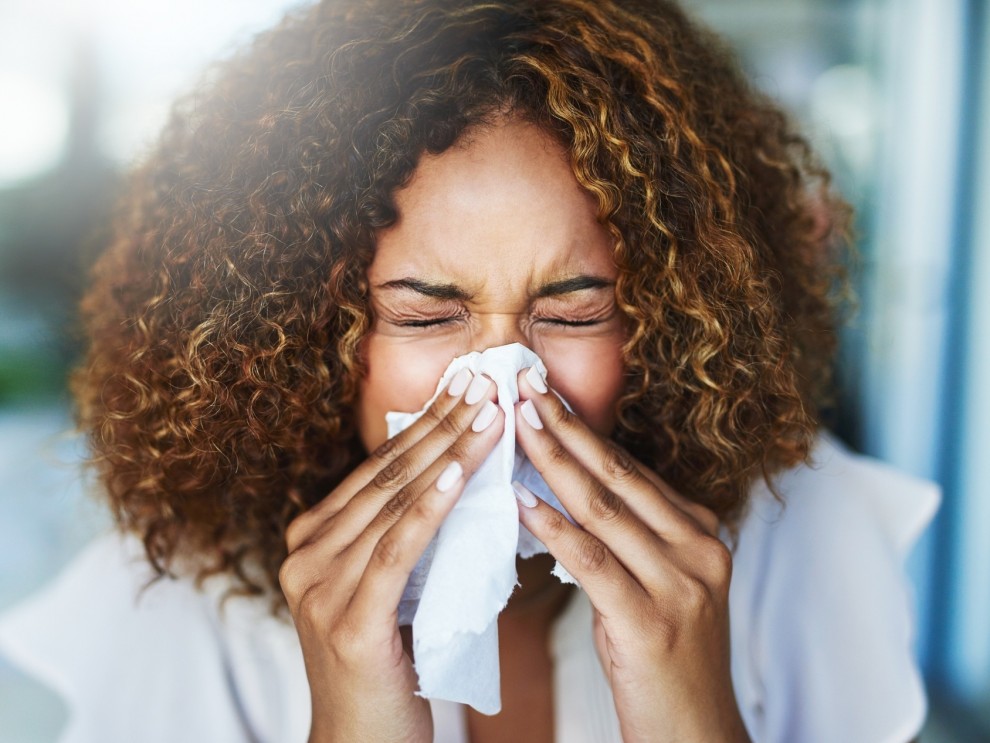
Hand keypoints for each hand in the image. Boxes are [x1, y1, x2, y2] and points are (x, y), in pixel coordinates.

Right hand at [279, 370, 503, 742]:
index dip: (425, 422)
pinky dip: (430, 508)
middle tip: (485, 382)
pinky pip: (396, 550)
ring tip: (489, 415)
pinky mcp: (348, 622)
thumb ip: (401, 534)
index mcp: (312, 540)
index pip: (378, 468)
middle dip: (442, 424)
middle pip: (386, 475)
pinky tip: (460, 474)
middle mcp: (305, 555)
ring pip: (394, 503)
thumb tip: (454, 472)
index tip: (467, 386)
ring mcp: (319, 588)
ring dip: (448, 453)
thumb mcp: (388, 585)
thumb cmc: (384, 662)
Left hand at [512, 368, 750, 742]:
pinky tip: (520, 499)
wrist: (696, 734)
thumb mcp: (655, 583)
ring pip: (604, 508)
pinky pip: (592, 561)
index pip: (634, 469)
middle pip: (620, 475)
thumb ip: (626, 535)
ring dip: (554, 460)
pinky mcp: (649, 621)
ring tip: (516, 422)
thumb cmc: (665, 658)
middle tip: (526, 385)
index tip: (545, 394)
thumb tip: (566, 487)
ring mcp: (679, 584)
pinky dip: (553, 526)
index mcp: (699, 533)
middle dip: (567, 426)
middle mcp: (698, 548)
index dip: (586, 429)